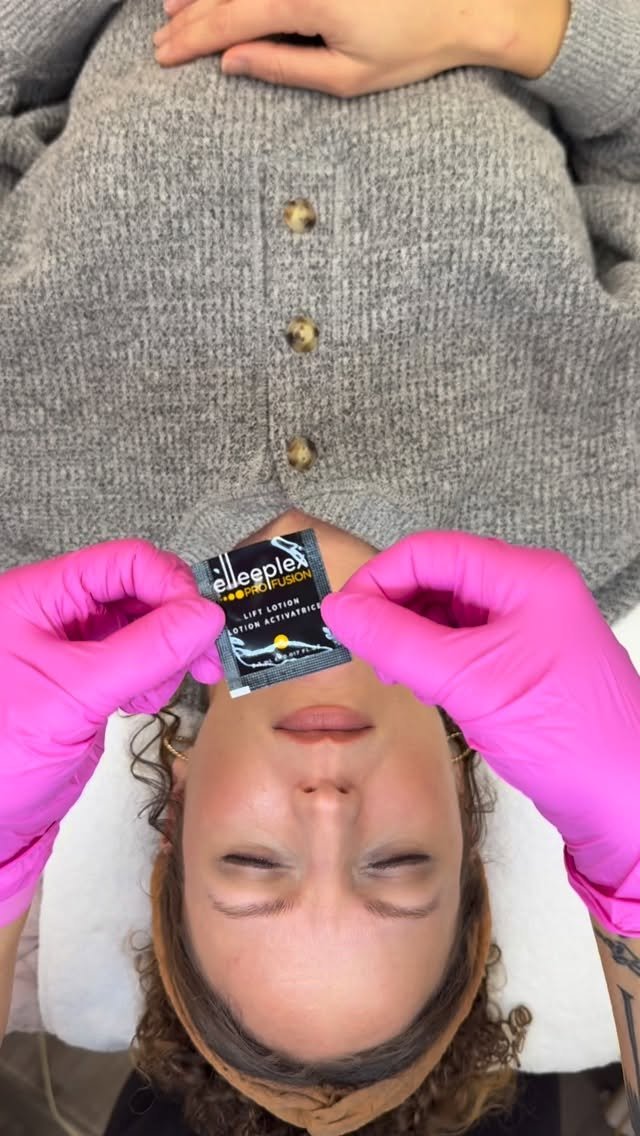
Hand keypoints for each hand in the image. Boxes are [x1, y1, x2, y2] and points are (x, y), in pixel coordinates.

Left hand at [0, 540, 223, 922]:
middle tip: (205, 657)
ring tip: (159, 691)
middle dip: (175, 622)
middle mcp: (53, 615)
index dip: (169, 585)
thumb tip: (204, 617)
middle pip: (137, 591)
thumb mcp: (76, 697)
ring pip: (143, 627)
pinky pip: (137, 662)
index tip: (202, 620)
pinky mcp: (87, 684)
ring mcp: (71, 650)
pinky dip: (154, 677)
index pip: (121, 563)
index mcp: (37, 597)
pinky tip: (146, 700)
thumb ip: (145, 652)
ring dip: (167, 654)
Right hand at [153, 0, 511, 96]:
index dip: (192, 38)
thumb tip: (230, 63)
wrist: (470, 3)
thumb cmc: (413, 49)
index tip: (162, 55)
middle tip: (161, 37)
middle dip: (191, 12)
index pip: (230, 18)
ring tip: (176, 5)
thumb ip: (282, 66)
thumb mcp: (347, 77)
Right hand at [322, 532, 639, 935]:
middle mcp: (529, 594)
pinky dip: (434, 661)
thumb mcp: (469, 683)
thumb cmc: (572, 740)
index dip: (380, 579)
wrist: (625, 803)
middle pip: (439, 578)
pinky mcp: (523, 663)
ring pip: (448, 613)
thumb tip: (341, 610)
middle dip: (394, 609)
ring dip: (411, 637)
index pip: (432, 553)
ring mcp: (528, 629)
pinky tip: (423, 685)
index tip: (343, 615)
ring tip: (394, 671)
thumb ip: (398, 642)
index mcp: (526, 578)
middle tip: (363, 647)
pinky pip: (464, 644)